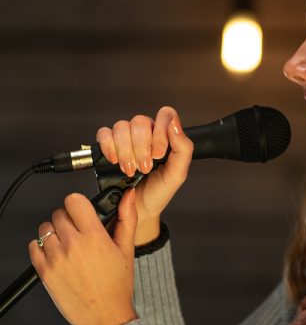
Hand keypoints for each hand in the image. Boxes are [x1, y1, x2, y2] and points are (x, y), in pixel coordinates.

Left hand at [29, 190, 138, 324]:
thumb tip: (129, 197)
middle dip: (69, 218)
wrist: (104, 316)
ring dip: (55, 232)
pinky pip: (33, 247)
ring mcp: (56, 258)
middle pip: (59, 213)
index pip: (74, 201)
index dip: (80, 204)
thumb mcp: (126, 249)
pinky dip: (42, 247)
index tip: (84, 212)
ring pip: (45, 228)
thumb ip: (127, 218)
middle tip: (80, 232)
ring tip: (68, 244)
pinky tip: (58, 255)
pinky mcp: (44, 272)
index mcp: (94, 237)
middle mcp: (72, 245)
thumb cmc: (117, 286)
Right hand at [95, 106, 193, 244]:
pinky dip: (109, 147)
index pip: (164, 115)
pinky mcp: (109, 145)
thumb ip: (183, 148)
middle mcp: (146, 133)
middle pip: (140, 121)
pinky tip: (115, 161)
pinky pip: (104, 133)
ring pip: (121, 127)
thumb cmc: (159, 190)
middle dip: (141, 148)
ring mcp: (126, 137)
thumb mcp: (177, 173)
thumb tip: (175, 124)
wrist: (139, 209)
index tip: (158, 154)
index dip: (160, 132)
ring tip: (131, 170)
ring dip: (126, 151)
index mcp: (165, 135)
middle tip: (145, 168)